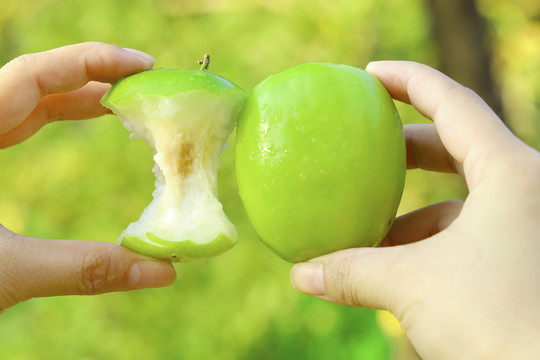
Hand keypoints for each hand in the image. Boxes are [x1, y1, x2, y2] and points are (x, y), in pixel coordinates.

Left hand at [0, 43, 175, 312]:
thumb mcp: (4, 273)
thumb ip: (83, 269)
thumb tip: (162, 272)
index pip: (34, 74)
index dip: (94, 61)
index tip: (144, 66)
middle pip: (36, 83)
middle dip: (96, 80)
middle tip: (147, 89)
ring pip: (26, 102)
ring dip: (78, 98)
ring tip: (125, 105)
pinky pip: (17, 122)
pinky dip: (55, 118)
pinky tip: (80, 123)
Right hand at [290, 61, 539, 358]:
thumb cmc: (502, 324)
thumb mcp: (413, 286)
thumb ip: (352, 272)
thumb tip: (300, 275)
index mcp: (512, 173)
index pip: (453, 102)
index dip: (408, 79)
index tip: (370, 74)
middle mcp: (527, 191)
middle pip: (459, 145)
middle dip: (406, 146)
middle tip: (367, 146)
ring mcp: (527, 226)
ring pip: (462, 199)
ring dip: (413, 211)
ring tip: (369, 230)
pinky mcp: (522, 259)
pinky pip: (470, 235)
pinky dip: (430, 243)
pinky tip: (397, 265)